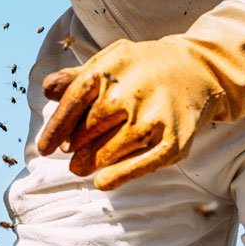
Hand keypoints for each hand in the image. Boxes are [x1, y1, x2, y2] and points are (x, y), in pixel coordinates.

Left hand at [37, 1, 244, 189]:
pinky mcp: (177, 138)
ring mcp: (156, 114)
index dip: (56, 126)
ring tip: (79, 168)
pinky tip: (103, 183)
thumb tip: (46, 90)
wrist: (200, 69)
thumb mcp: (112, 62)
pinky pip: (145, 162)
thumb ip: (78, 76)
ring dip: (92, 162)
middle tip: (68, 155)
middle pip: (91, 125)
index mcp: (114, 66)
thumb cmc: (144, 68)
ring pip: (113, 148)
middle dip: (75, 144)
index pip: (75, 98)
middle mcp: (134, 88)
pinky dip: (121, 175)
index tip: (44, 148)